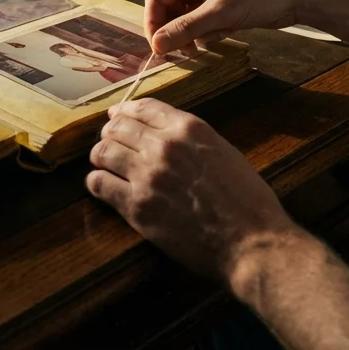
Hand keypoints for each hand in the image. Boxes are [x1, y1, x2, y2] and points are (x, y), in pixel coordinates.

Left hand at [87, 98, 299, 282]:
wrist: (251, 242)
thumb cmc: (247, 201)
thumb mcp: (223, 152)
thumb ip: (191, 140)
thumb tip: (164, 134)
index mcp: (188, 128)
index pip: (142, 107)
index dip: (124, 111)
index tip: (116, 116)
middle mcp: (163, 145)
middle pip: (117, 127)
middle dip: (110, 134)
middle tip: (109, 144)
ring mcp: (147, 175)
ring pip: (103, 152)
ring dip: (100, 157)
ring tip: (104, 165)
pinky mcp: (137, 206)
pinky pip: (99, 184)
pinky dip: (97, 183)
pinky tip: (103, 187)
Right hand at [143, 0, 316, 54]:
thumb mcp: (219, 12)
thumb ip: (185, 28)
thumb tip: (156, 44)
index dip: (154, 24)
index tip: (159, 49)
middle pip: (169, 10)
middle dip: (179, 31)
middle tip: (188, 50)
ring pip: (186, 19)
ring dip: (198, 32)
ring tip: (219, 32)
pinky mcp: (219, 4)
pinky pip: (202, 22)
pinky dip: (211, 31)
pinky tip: (229, 29)